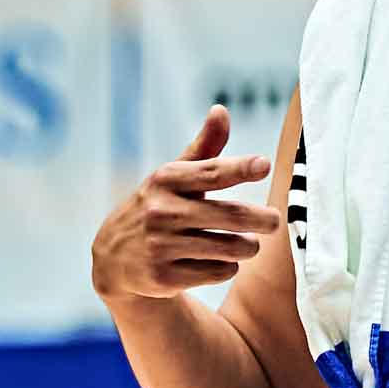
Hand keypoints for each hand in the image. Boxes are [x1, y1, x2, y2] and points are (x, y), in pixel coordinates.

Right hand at [91, 105, 277, 301]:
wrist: (114, 259)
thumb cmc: (158, 207)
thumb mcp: (173, 177)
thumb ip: (204, 148)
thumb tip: (221, 110)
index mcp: (165, 180)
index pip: (210, 172)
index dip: (239, 168)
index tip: (264, 165)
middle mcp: (161, 211)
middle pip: (230, 215)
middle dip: (262, 219)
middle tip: (274, 221)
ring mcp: (160, 246)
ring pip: (230, 248)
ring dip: (248, 246)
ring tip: (249, 243)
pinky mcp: (164, 277)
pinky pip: (218, 272)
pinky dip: (227, 267)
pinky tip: (220, 261)